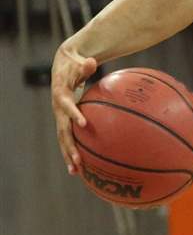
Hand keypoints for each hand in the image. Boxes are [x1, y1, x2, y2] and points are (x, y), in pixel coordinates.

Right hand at [51, 42, 97, 174]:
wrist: (62, 68)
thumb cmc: (75, 64)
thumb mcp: (79, 62)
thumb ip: (85, 65)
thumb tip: (92, 62)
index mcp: (61, 95)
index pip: (67, 106)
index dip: (74, 114)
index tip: (83, 124)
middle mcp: (58, 110)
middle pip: (63, 131)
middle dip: (69, 147)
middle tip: (77, 161)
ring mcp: (60, 117)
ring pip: (64, 139)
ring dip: (69, 155)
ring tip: (76, 172)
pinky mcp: (65, 121)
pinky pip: (70, 138)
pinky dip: (74, 151)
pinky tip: (83, 166)